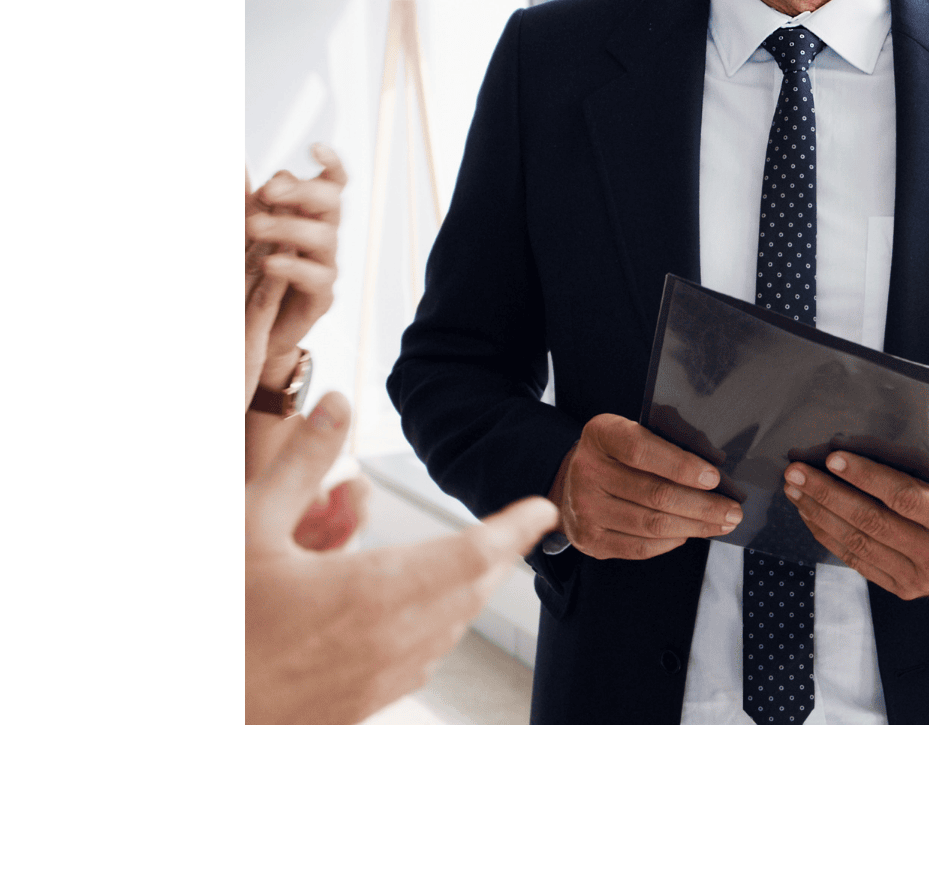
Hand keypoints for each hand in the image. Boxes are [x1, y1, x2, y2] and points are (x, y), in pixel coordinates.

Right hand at [244, 390, 557, 723]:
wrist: (189, 719)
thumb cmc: (219, 624)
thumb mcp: (250, 527)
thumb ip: (302, 463)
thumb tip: (338, 403)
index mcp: (375, 593)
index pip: (474, 554)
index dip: (515, 528)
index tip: (543, 509)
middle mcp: (390, 642)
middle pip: (469, 591)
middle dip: (493, 557)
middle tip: (509, 531)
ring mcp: (377, 682)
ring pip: (447, 629)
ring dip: (462, 593)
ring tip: (468, 565)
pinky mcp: (357, 710)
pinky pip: (418, 662)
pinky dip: (429, 629)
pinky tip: (409, 617)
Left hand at [245, 144, 346, 392]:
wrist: (258, 327)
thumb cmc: (258, 272)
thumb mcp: (249, 229)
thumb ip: (247, 199)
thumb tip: (237, 161)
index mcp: (311, 214)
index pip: (332, 182)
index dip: (331, 163)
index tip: (315, 147)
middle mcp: (324, 234)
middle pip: (331, 202)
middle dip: (302, 191)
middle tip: (266, 191)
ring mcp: (325, 265)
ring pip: (324, 237)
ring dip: (289, 227)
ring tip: (253, 227)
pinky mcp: (322, 296)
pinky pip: (316, 278)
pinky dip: (292, 267)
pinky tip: (269, 262)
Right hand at [549, 413, 743, 559]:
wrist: (571, 480)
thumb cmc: (614, 454)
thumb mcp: (629, 431)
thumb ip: (664, 441)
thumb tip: (712, 463)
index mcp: (602, 435)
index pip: (642, 451)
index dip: (682, 466)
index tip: (714, 478)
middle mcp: (588, 472)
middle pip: (655, 494)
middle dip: (703, 505)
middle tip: (732, 510)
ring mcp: (586, 509)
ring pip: (652, 524)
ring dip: (694, 527)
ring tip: (719, 524)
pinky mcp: (590, 540)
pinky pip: (639, 547)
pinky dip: (669, 543)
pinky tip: (687, 533)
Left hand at [783, 402, 928, 599]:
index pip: (903, 498)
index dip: (866, 478)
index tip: (835, 458)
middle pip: (870, 522)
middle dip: (828, 494)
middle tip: (798, 471)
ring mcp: (915, 576)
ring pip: (857, 544)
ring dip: (820, 515)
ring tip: (795, 489)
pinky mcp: (901, 587)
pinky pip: (857, 562)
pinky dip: (829, 538)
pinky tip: (811, 516)